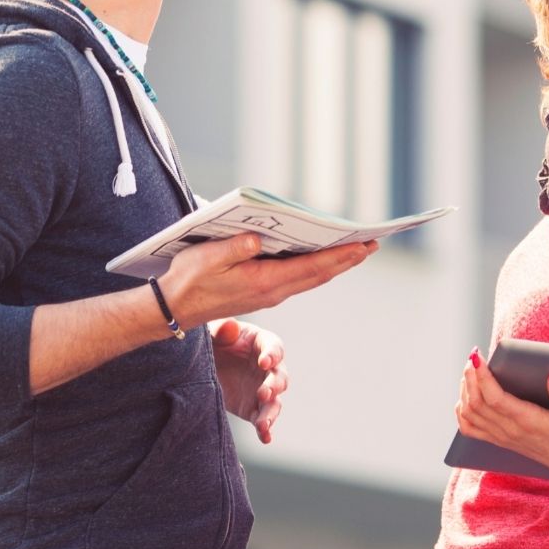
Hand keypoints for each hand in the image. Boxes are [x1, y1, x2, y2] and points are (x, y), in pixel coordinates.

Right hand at [158, 233, 377, 330]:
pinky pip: (299, 279)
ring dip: (335, 264)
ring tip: (356, 249)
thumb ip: (232, 249)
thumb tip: (257, 239)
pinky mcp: (263, 292)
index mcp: (264, 282)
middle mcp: (273, 291)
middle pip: (320, 274)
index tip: (364, 245)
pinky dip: (317, 268)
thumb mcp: (206, 258)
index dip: (340, 256)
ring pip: (312, 278)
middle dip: (347, 259)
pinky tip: (322, 258)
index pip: (312, 268)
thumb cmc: (189, 279)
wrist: (175, 308)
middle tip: (374, 243)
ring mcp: (269, 294)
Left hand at [210, 319, 288, 443]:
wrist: (202, 364)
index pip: (274, 348)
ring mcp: (262, 389)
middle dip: (274, 386)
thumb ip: (220, 329)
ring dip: (271, 413)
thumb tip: (230, 327)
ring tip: (263, 424)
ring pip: (274, 403)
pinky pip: (262, 420)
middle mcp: (267, 368)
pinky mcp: (252, 408)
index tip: (264, 362)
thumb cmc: (211, 341)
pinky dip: (266, 430)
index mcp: (261, 343)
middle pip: (280, 377)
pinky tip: (265, 438)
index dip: (272, 354)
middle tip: (263, 393)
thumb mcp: (212, 332)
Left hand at [454, 349, 548, 486]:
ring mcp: (501, 436)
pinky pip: (469, 427)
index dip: (482, 377)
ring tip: (471, 370)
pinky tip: (466, 395)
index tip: (476, 357)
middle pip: (476, 402)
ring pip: (469, 413)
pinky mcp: (498, 439)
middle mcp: (510, 430)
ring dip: (465, 389)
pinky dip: (461, 410)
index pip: (495, 399)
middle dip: (471, 376)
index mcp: (528, 422)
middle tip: (474, 356)